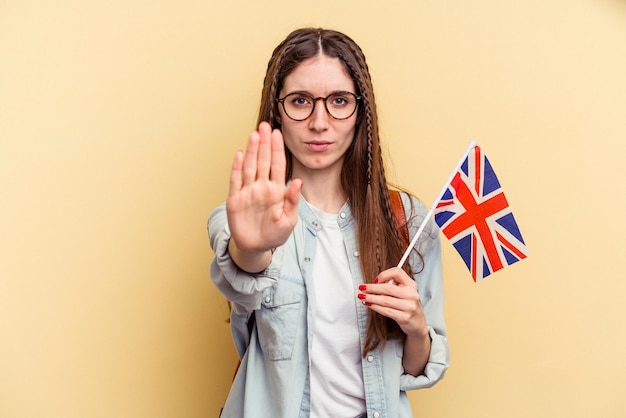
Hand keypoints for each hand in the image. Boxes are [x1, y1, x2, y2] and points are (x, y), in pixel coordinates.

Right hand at [226, 122, 301, 257]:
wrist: (256, 248)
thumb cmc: (274, 234)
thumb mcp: (289, 220)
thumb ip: (292, 200)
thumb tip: (298, 181)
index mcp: (276, 190)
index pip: (277, 165)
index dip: (277, 149)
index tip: (278, 133)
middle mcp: (261, 187)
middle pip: (263, 161)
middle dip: (264, 144)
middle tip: (266, 126)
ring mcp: (248, 192)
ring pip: (250, 167)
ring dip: (251, 151)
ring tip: (254, 135)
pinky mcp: (235, 200)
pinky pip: (236, 181)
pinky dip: (237, 168)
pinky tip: (239, 154)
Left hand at [358, 267, 428, 338]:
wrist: (417, 322)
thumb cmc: (407, 304)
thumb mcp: (405, 291)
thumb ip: (393, 285)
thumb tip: (374, 283)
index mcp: (411, 284)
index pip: (397, 272)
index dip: (384, 275)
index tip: (375, 280)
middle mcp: (411, 294)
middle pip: (387, 288)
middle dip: (372, 288)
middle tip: (362, 288)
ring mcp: (409, 307)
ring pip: (385, 300)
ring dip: (371, 298)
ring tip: (362, 297)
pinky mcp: (404, 317)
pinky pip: (386, 311)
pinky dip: (375, 307)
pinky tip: (369, 304)